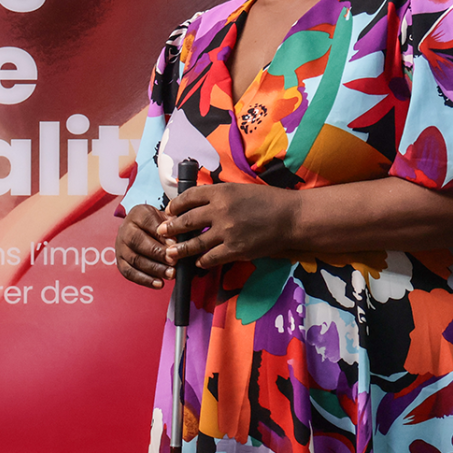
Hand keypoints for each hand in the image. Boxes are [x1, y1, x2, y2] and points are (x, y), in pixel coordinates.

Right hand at [115, 204, 174, 288]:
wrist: (141, 228)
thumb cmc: (160, 224)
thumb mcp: (167, 218)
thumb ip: (175, 225)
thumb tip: (183, 238)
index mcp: (138, 213)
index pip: (148, 222)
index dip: (161, 234)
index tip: (174, 244)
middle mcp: (125, 229)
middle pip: (138, 242)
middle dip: (157, 253)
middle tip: (174, 262)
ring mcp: (120, 246)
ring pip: (134, 259)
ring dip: (154, 269)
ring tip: (171, 274)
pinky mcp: (120, 261)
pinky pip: (129, 273)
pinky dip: (145, 280)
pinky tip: (159, 283)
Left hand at [159, 184, 299, 268]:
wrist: (291, 218)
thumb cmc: (268, 201)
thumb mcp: (241, 190)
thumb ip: (220, 195)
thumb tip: (199, 202)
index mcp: (221, 192)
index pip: (189, 197)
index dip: (175, 205)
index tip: (169, 211)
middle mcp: (220, 210)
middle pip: (186, 220)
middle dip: (170, 228)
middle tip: (162, 232)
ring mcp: (227, 232)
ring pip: (194, 243)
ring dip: (180, 249)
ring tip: (170, 253)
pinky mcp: (235, 250)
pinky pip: (210, 258)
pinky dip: (201, 261)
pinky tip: (198, 262)